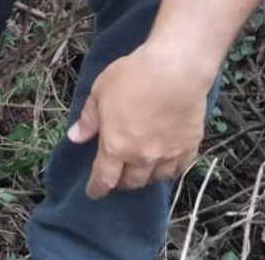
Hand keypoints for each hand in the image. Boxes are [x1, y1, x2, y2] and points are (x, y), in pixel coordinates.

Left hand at [67, 42, 212, 198]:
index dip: (97, 188)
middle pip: (131, 181)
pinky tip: (167, 166)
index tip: (94, 193)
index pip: (104, 177)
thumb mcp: (100, 93)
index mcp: (116, 146)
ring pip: (156, 178)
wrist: (175, 70)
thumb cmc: (132, 77)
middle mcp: (142, 157)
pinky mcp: (190, 145)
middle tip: (117, 178)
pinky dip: (171, 171)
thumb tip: (75, 137)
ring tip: (140, 172)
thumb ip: (89, 119)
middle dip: (121, 183)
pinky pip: (180, 168)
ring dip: (145, 178)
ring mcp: (168, 153)